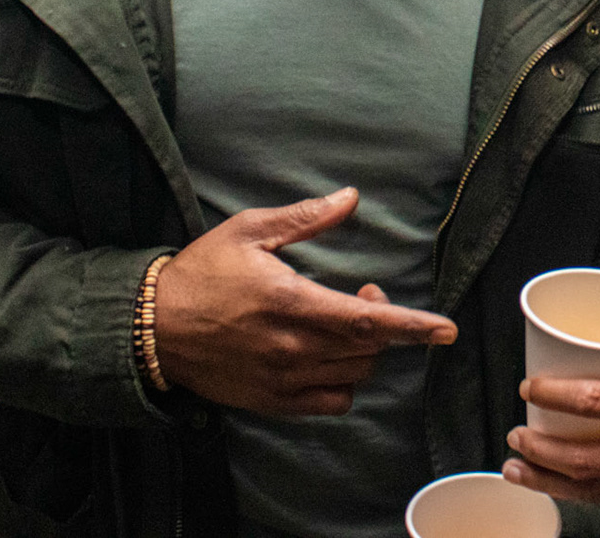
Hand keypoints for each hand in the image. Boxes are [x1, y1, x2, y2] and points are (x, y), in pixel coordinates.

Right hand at [153, 188, 457, 416]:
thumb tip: (350, 197)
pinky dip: (344, 383)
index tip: (446, 330)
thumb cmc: (203, 272)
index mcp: (290, 302)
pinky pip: (330, 402)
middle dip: (386, 323)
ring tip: (345, 320)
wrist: (152, 328)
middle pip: (367, 348)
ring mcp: (282, 379)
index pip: (368, 319)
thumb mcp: (251, 230)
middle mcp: (292, 347)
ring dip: (365, 350)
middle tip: (369, 291)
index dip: (412, 326)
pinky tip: (330, 357)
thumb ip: (306, 217)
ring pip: (353, 374)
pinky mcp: (272, 401)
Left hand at [503, 337, 599, 512]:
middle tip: (516, 435)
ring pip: (589, 490)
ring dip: (545, 481)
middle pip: (581, 458)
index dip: (554, 395)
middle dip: (539, 450)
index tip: (530, 388)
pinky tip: (557, 486)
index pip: (594, 401)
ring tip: (515, 469)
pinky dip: (576, 493)